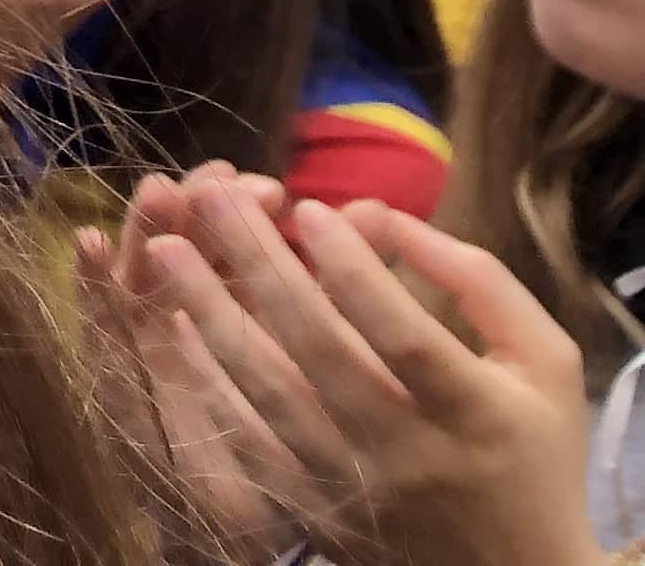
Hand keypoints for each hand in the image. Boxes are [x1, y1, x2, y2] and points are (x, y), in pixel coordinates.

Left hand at [116, 177, 603, 565]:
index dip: (354, 270)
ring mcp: (355, 485)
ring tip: (165, 248)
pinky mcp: (315, 509)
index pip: (402, 334)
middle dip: (260, 265)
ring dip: (212, 314)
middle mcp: (409, 452)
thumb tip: (384, 217)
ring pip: (268, 393)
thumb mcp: (542, 362)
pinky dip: (210, 381)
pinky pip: (249, 439)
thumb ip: (479, 283)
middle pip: (320, 349)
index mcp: (474, 412)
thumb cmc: (531, 450)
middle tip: (213, 197)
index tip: (310, 208)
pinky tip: (179, 326)